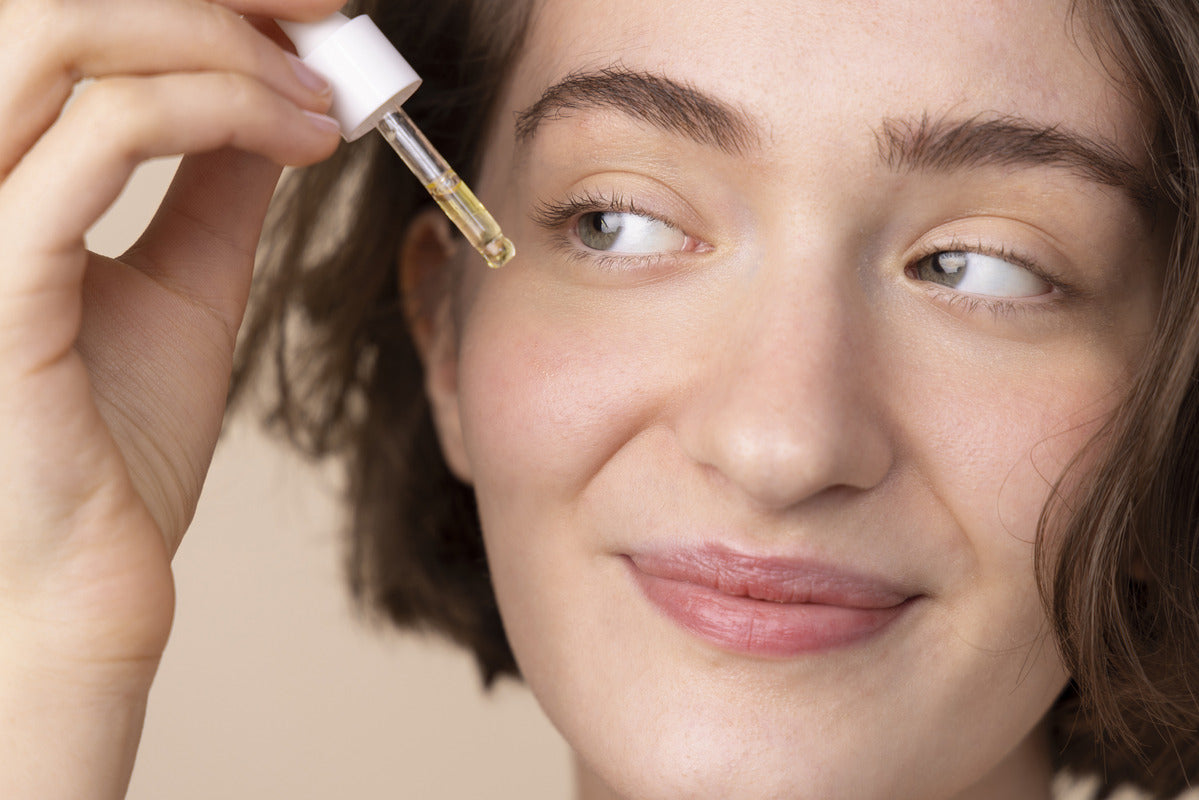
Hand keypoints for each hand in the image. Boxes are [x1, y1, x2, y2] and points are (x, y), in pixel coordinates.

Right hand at [0, 1, 341, 795]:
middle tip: (324, 14)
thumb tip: (276, 86)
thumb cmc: (115, 444)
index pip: (53, 17)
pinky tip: (301, 141)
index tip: (302, 2)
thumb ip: (210, 179)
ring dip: (214, 39)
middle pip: (47, 0)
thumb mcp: (177, 282)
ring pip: (58, 35)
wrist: (85, 576)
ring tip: (318, 96)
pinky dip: (219, 110)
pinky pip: (101, 136)